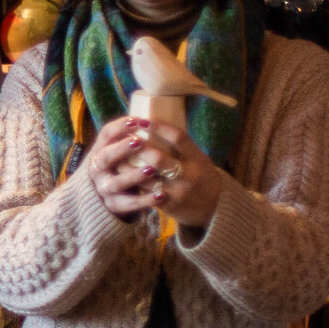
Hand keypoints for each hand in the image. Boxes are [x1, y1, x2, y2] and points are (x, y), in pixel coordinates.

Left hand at [86, 117, 223, 228]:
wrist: (212, 207)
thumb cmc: (200, 176)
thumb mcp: (198, 158)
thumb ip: (180, 146)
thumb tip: (154, 123)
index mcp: (197, 158)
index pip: (178, 138)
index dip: (159, 127)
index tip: (142, 120)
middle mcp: (188, 174)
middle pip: (158, 158)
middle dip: (139, 147)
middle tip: (124, 138)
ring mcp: (177, 191)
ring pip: (146, 176)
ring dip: (128, 165)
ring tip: (115, 154)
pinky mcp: (167, 204)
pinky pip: (144, 192)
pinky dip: (132, 181)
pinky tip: (120, 173)